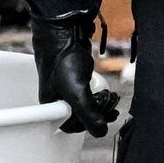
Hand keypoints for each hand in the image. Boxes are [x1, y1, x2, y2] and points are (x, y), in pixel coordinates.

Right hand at [30, 11, 119, 136]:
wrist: (63, 30)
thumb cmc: (63, 59)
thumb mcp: (76, 90)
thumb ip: (88, 112)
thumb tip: (101, 132)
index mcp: (50, 105)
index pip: (70, 126)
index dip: (88, 125)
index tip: (103, 119)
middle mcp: (56, 98)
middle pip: (79, 117)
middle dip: (98, 114)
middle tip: (113, 109)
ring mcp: (65, 87)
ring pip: (85, 105)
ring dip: (101, 105)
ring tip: (112, 99)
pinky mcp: (74, 77)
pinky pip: (87, 94)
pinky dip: (98, 96)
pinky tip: (105, 92)